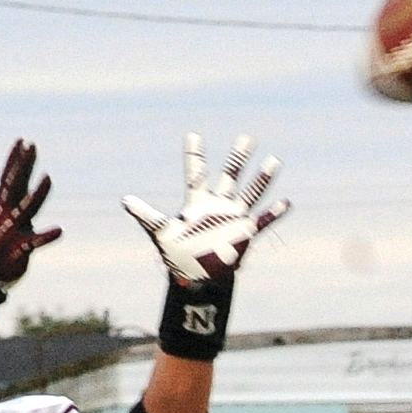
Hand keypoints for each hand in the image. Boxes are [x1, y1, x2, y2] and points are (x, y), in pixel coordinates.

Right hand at [0, 138, 61, 307]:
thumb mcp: (10, 221)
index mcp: (3, 208)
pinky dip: (45, 237)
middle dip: (24, 166)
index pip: (9, 179)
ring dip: (37, 195)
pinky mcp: (18, 251)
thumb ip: (22, 202)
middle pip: (15, 186)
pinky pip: (33, 243)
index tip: (22, 141)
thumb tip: (32, 184)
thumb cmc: (3, 246)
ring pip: (25, 210)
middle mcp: (5, 216)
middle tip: (32, 146)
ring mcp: (11, 233)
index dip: (15, 160)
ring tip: (48, 178)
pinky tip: (59, 230)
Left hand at [123, 133, 288, 286]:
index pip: (196, 173)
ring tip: (274, 160)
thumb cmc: (178, 256)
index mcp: (197, 203)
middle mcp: (218, 206)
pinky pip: (262, 221)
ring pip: (250, 193)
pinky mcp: (244, 233)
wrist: (198, 277)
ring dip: (262, 179)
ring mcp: (233, 218)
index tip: (193, 135)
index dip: (194, 155)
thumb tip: (125, 200)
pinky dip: (273, 214)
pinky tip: (286, 203)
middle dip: (238, 158)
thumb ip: (146, 215)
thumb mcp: (161, 233)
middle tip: (247, 138)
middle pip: (230, 176)